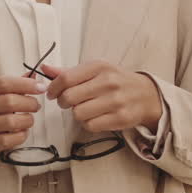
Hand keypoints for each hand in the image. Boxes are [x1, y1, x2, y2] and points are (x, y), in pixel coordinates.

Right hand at [0, 75, 45, 167]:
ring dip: (27, 120)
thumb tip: (33, 76)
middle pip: (10, 101)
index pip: (4, 83)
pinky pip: (10, 139)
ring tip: (28, 119)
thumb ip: (12, 85)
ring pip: (12, 121)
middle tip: (35, 105)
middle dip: (29, 103)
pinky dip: (22, 135)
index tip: (40, 87)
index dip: (26, 84)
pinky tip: (21, 131)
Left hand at [42, 60, 162, 133]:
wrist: (147, 95)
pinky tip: (94, 117)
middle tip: (68, 102)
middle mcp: (108, 82)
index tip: (52, 93)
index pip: (65, 78)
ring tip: (85, 108)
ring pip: (78, 114)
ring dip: (77, 114)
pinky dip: (88, 123)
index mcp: (99, 67)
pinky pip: (90, 125)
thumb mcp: (95, 70)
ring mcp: (116, 101)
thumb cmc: (117, 81)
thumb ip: (69, 71)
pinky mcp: (120, 118)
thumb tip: (44, 68)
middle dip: (63, 102)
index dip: (53, 88)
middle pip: (68, 98)